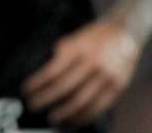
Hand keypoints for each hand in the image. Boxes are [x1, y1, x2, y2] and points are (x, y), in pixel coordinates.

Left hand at [23, 17, 141, 126]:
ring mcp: (107, 76)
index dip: (37, 84)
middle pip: (65, 88)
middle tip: (33, 106)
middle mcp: (93, 63)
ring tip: (53, 118)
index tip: (26, 91)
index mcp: (78, 50)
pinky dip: (85, 116)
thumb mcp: (73, 39)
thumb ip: (60, 56)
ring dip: (65, 113)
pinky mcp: (118, 87)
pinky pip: (99, 107)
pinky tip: (74, 120)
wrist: (125, 32)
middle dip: (46, 99)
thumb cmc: (94, 36)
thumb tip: (43, 76)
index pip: (52, 72)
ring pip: (82, 102)